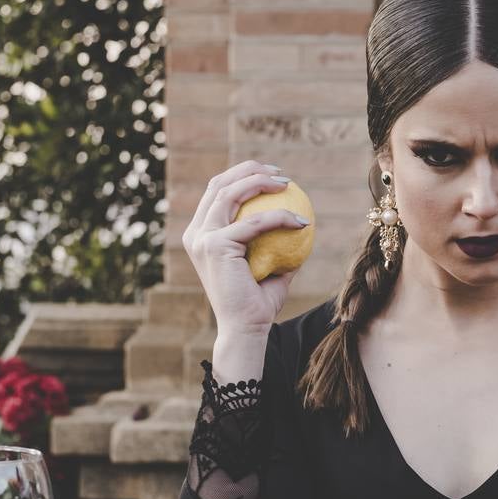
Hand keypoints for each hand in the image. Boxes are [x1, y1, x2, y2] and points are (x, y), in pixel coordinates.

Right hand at [182, 160, 307, 335]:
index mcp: (200, 235)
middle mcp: (196, 233)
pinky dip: (280, 218)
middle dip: (250, 169)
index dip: (242, 175)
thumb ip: (276, 242)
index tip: (273, 176)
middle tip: (281, 175)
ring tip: (288, 185)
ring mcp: (201, 238)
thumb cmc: (258, 302)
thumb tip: (299, 217)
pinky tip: (302, 221)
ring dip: (260, 182)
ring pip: (230, 193)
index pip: (217, 192)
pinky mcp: (215, 246)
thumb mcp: (270, 265)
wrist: (246, 328)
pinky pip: (255, 223)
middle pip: (219, 184)